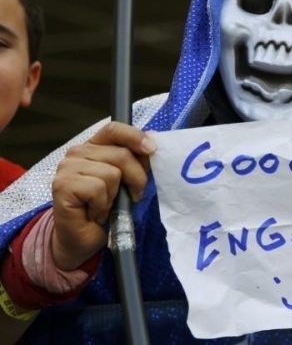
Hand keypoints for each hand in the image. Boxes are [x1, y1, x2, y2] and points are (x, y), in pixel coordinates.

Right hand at [50, 122, 155, 270]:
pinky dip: (101, 205)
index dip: (135, 136)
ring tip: (104, 206)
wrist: (83, 239)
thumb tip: (153, 141)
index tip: (152, 150)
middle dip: (135, 179)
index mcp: (93, 146)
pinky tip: (92, 212)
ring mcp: (66, 168)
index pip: (114, 129)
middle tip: (130, 196)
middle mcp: (77, 153)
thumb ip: (136, 160)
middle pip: (121, 154)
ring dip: (114, 196)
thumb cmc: (106, 208)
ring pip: (111, 173)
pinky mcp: (62, 186)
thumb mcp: (127, 180)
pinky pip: (97, 189)